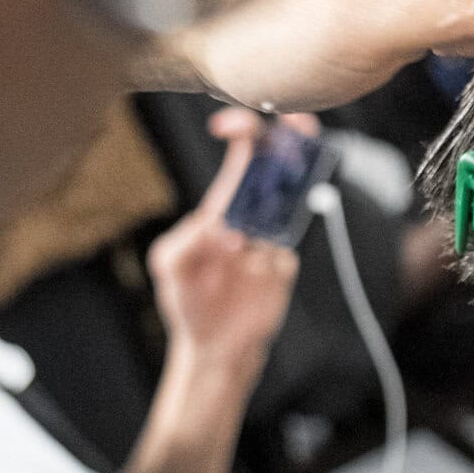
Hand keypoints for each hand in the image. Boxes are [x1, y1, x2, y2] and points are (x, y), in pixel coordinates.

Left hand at [145, 108, 304, 373]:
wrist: (217, 348)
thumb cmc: (188, 304)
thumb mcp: (170, 267)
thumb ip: (188, 241)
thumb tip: (224, 226)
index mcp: (221, 212)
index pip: (237, 166)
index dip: (240, 138)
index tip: (236, 124)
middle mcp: (250, 219)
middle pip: (273, 172)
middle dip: (285, 142)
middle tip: (296, 124)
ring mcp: (271, 240)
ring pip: (291, 199)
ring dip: (299, 176)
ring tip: (302, 157)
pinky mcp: (287, 264)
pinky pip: (298, 236)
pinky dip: (296, 223)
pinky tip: (286, 217)